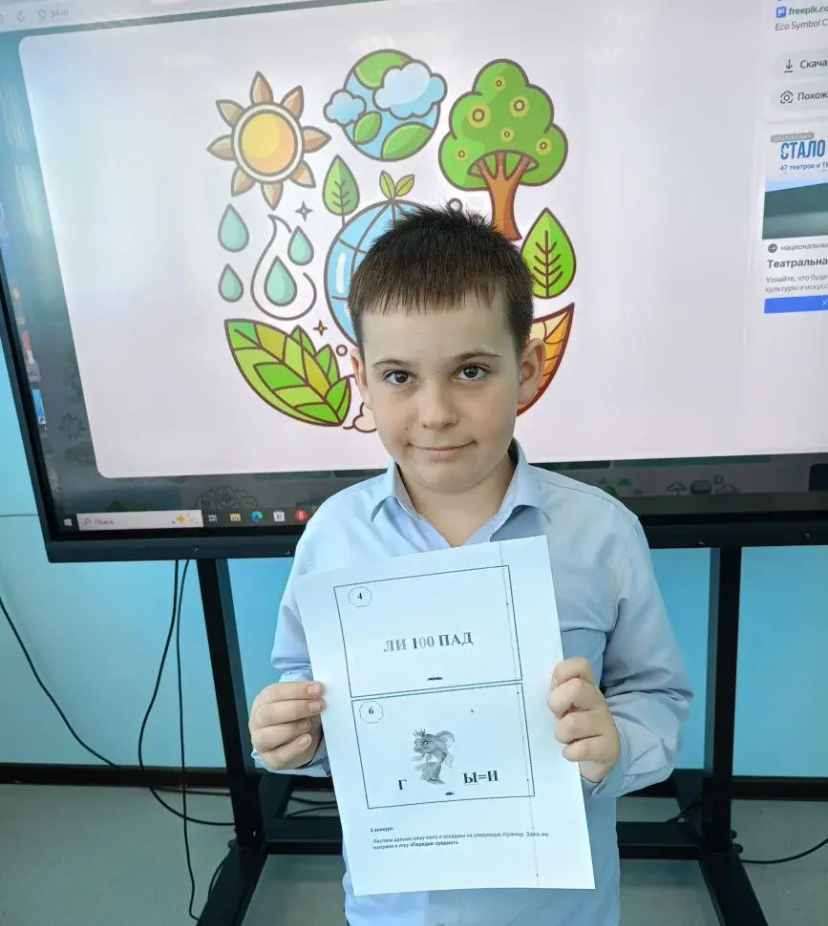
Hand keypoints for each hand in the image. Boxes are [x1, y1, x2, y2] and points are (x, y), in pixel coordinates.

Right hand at [249, 681, 324, 771]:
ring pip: (267, 737)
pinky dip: (294, 748)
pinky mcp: (271, 759)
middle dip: (296, 708)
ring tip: (309, 724)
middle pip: (268, 714)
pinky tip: (307, 740)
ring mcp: (260, 741)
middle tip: (317, 706)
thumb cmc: (295, 716)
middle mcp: (257, 720)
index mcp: (263, 700)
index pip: (274, 692)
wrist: (293, 741)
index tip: (317, 689)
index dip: (296, 690)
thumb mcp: (300, 701)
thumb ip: (307, 695)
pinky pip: (279, 756)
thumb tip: (320, 690)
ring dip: (291, 729)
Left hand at [548, 657, 619, 783]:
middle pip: (576, 688)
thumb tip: (531, 687)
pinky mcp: (609, 747)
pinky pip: (582, 749)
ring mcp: (605, 722)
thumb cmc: (571, 726)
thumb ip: (554, 692)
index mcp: (585, 684)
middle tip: (556, 715)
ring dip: (561, 734)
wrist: (594, 759)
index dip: (562, 672)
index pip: (580, 664)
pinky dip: (570, 753)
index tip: (553, 688)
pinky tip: (570, 753)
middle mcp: (597, 700)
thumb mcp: (562, 705)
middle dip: (557, 703)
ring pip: (572, 723)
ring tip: (563, 738)